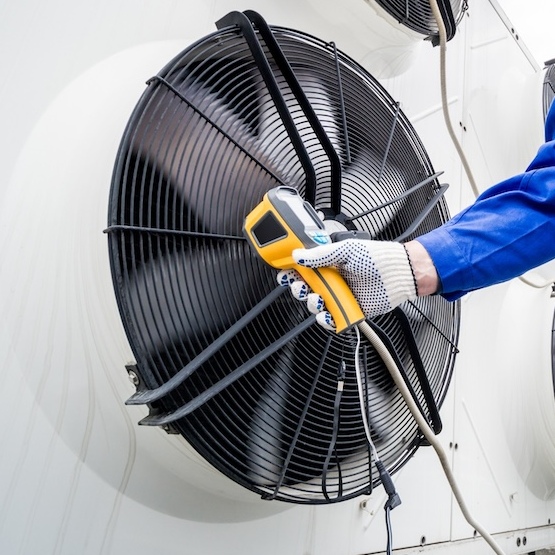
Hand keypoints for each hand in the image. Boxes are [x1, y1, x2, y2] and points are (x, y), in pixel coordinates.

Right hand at [278, 239, 418, 328]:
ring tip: (318, 299)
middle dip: (298, 289)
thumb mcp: (346, 250)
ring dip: (311, 304)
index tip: (285, 273)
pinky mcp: (348, 311)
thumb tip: (298, 256)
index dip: (292, 272)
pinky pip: (331, 320)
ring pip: (315, 305)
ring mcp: (340, 297)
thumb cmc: (378, 258)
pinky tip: (327, 315)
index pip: (303, 269)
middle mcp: (332, 281)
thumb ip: (320, 254)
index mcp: (329, 264)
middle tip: (301, 287)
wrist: (400, 274)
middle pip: (305, 289)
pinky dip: (325, 320)